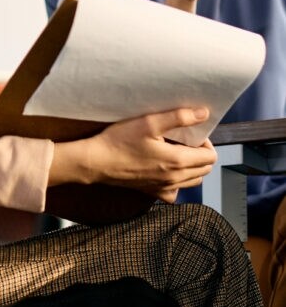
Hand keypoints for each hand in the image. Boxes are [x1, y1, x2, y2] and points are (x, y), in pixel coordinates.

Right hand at [49, 107, 216, 202]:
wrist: (96, 162)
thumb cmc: (119, 141)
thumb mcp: (149, 122)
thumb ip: (179, 117)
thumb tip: (204, 114)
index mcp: (177, 161)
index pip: (210, 157)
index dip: (206, 142)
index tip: (193, 133)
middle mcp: (174, 179)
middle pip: (205, 170)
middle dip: (201, 154)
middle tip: (185, 141)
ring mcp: (163, 188)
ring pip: (193, 181)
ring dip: (192, 167)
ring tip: (177, 152)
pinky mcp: (152, 192)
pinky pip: (175, 192)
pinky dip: (177, 182)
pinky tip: (166, 170)